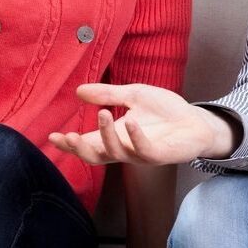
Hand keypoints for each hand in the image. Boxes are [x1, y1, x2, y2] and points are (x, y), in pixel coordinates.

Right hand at [48, 83, 237, 165]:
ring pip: (116, 153)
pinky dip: (135, 137)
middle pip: (95, 156)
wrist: (195, 120)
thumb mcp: (133, 95)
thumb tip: (79, 91)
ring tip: (103, 112)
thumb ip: (107, 94)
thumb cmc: (165, 110)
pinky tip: (131, 122)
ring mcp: (140, 153)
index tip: (51, 136)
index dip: (69, 143)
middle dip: (79, 149)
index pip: (87, 142)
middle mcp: (124, 147)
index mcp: (115, 135)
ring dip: (106, 135)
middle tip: (69, 136)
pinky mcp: (159, 155)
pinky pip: (143, 151)